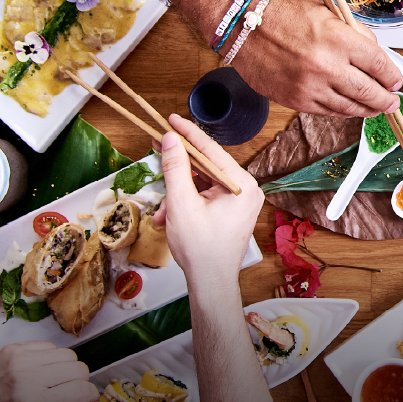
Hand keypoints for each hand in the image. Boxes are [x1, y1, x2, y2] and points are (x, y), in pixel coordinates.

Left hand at [0, 342, 98, 401]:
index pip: (83, 390)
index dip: (87, 398)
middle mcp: (26, 379)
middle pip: (79, 368)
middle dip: (78, 383)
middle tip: (64, 394)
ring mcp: (17, 360)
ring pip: (67, 354)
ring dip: (64, 370)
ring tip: (51, 384)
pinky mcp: (12, 349)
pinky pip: (49, 346)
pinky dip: (49, 359)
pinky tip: (39, 374)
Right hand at [159, 114, 263, 284]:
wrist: (211, 283)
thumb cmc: (201, 248)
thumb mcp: (181, 203)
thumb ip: (176, 167)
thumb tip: (171, 139)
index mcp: (241, 184)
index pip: (211, 149)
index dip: (187, 133)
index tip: (170, 118)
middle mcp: (246, 189)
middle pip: (206, 166)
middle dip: (177, 171)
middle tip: (156, 148)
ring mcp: (241, 201)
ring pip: (202, 184)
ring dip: (178, 195)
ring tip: (163, 213)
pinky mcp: (232, 211)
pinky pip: (206, 197)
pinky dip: (186, 203)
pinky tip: (170, 217)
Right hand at [231, 0, 402, 117]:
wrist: (245, 25)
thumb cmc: (284, 15)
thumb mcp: (327, 13)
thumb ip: (355, 34)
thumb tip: (377, 56)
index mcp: (338, 38)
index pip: (378, 64)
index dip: (392, 76)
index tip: (395, 81)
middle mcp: (326, 65)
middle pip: (369, 91)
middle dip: (386, 100)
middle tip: (392, 102)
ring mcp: (311, 86)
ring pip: (350, 107)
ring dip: (367, 109)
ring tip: (376, 108)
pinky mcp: (296, 100)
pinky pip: (328, 111)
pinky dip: (343, 111)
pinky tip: (350, 107)